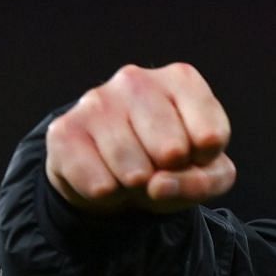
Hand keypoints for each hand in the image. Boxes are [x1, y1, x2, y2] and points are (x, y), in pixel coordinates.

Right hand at [45, 62, 235, 214]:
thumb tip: (156, 185)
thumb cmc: (173, 164)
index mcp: (182, 80)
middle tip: (158, 164)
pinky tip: (106, 177)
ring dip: (137, 187)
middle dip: (169, 173)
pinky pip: (98, 185)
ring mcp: (97, 100)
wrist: (114, 171)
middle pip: (172, 151)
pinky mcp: (63, 130)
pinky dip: (109, 195)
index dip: (205, 160)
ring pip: (133, 171)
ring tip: (133, 171)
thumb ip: (202, 181)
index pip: (211, 137)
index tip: (194, 152)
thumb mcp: (208, 173)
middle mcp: (136, 80)